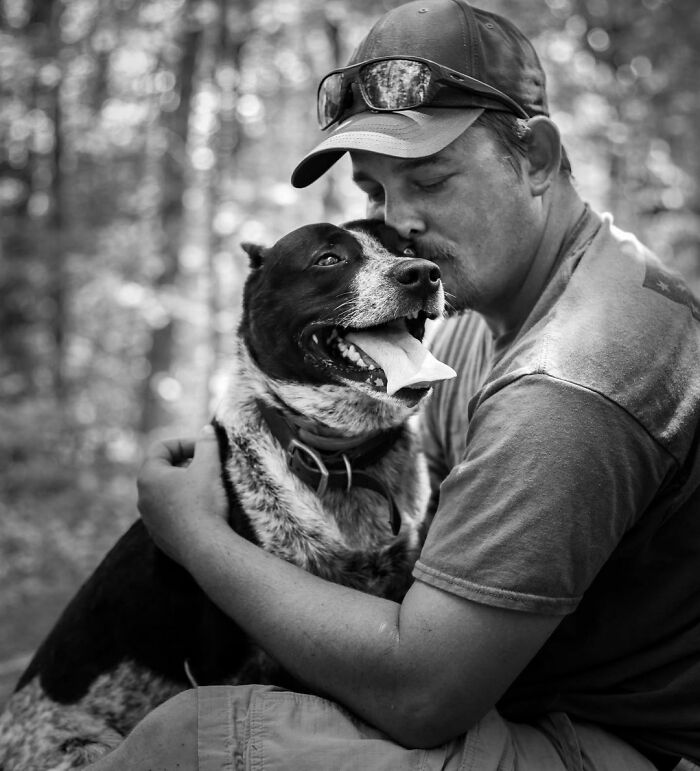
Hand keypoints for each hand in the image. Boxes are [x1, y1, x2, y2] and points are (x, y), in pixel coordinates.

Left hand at [137, 425, 228, 567]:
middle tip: (207, 467)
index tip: (205, 449)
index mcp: (149, 476)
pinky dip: (183, 506)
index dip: (185, 443)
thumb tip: (207, 430)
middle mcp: (142, 497)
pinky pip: (169, 513)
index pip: (162, 447)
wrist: (204, 547)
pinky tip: (202, 511)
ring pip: (165, 493)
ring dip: (184, 486)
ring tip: (206, 488)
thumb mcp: (209, 466)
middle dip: (185, 464)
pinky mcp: (159, 536)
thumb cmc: (204, 503)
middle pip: (162, 469)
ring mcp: (149, 519)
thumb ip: (207, 444)